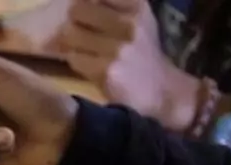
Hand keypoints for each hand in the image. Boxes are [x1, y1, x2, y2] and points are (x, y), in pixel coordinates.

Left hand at [63, 0, 199, 131]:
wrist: (160, 90)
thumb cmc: (142, 53)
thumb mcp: (137, 20)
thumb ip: (111, 6)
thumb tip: (76, 1)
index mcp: (137, 6)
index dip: (83, 2)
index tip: (85, 13)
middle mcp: (129, 23)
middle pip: (77, 11)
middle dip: (73, 22)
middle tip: (78, 33)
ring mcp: (118, 48)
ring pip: (70, 35)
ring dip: (71, 44)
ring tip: (84, 51)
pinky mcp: (106, 70)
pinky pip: (73, 58)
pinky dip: (76, 62)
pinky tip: (88, 66)